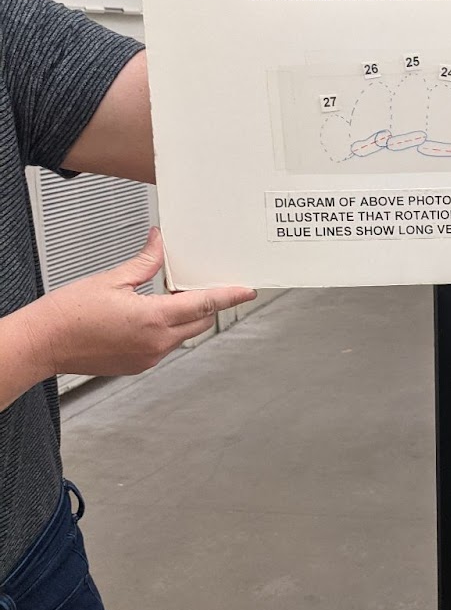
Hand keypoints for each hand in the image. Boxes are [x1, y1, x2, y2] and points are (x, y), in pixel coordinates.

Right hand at [25, 229, 255, 377]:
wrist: (43, 343)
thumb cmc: (68, 314)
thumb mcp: (111, 280)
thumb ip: (145, 263)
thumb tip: (160, 244)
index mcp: (152, 319)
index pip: (203, 306)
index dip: (229, 297)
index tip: (247, 291)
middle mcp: (155, 343)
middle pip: (199, 322)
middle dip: (204, 304)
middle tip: (198, 283)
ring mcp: (148, 358)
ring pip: (183, 335)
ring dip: (184, 317)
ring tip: (167, 296)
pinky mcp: (139, 365)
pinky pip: (165, 345)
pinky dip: (167, 329)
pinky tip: (150, 314)